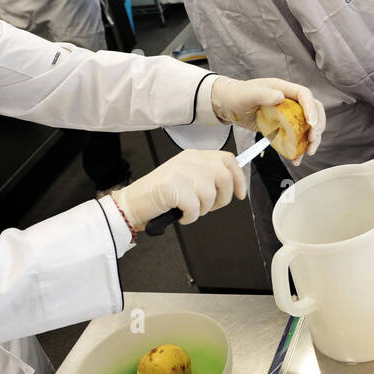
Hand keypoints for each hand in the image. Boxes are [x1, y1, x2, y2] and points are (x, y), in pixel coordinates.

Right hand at [109, 150, 245, 230]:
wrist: (133, 202)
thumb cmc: (160, 194)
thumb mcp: (186, 176)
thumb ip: (207, 175)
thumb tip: (232, 185)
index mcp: (194, 156)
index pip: (227, 159)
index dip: (238, 178)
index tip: (240, 194)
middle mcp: (190, 161)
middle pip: (224, 178)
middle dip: (222, 199)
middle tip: (209, 207)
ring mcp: (181, 173)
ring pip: (210, 195)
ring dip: (202, 210)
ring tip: (188, 210)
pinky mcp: (173, 188)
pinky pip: (195, 209)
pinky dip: (190, 218)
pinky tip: (180, 215)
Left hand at [210, 76, 324, 160]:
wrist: (227, 105)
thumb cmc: (236, 95)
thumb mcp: (247, 94)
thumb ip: (263, 94)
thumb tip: (280, 97)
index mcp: (283, 89)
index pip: (304, 95)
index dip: (311, 108)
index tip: (311, 123)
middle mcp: (289, 101)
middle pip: (312, 111)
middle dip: (316, 126)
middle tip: (312, 139)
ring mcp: (287, 114)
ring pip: (307, 126)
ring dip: (311, 139)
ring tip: (308, 152)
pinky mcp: (282, 127)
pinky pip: (295, 137)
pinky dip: (298, 148)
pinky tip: (296, 158)